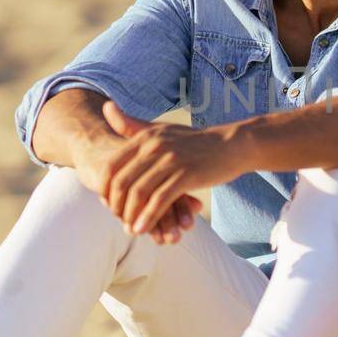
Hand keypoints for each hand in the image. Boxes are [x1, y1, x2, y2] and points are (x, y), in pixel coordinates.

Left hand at [69, 106, 202, 244]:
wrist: (232, 145)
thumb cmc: (194, 141)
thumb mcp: (161, 129)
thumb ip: (131, 124)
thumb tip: (105, 107)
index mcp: (145, 137)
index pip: (112, 166)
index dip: (105, 189)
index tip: (108, 204)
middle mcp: (154, 146)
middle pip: (122, 182)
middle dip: (117, 206)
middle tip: (119, 220)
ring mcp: (171, 160)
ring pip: (139, 193)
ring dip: (131, 216)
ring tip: (131, 230)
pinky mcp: (187, 175)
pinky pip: (160, 200)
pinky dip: (149, 217)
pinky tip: (144, 229)